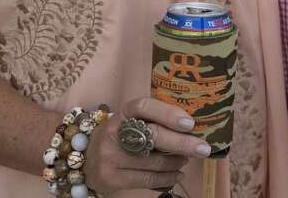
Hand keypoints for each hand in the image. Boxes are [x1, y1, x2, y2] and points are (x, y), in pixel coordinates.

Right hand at [86, 97, 211, 193]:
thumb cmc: (118, 137)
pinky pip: (148, 180)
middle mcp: (114, 133)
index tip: (189, 123)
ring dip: (177, 162)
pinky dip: (167, 178)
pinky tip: (177, 175)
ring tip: (186, 160)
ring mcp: (111, 157)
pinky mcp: (112, 178)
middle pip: (153, 136)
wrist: (85, 160)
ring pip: (154, 162)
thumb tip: (191, 129)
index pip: (144, 107)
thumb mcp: (129, 122)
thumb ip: (153, 122)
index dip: (168, 113)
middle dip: (182, 143)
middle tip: (203, 148)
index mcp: (122, 114)